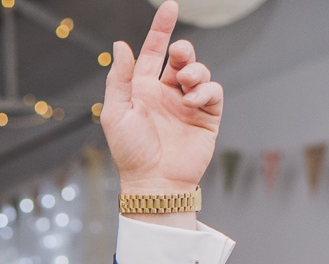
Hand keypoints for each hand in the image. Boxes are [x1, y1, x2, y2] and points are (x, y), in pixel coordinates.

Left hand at [102, 1, 222, 198]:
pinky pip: (211, 91)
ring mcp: (187, 104)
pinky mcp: (206, 116)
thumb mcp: (116, 113)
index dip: (161, 30)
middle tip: (180, 53)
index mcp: (142, 90)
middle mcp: (166, 94)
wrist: (154, 182)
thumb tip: (121, 45)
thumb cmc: (130, 152)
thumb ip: (119, 78)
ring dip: (194, 70)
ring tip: (185, 84)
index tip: (170, 7)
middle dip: (182, 50)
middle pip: (180, 58)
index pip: (153, 53)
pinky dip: (205, 90)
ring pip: (198, 71)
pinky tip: (192, 101)